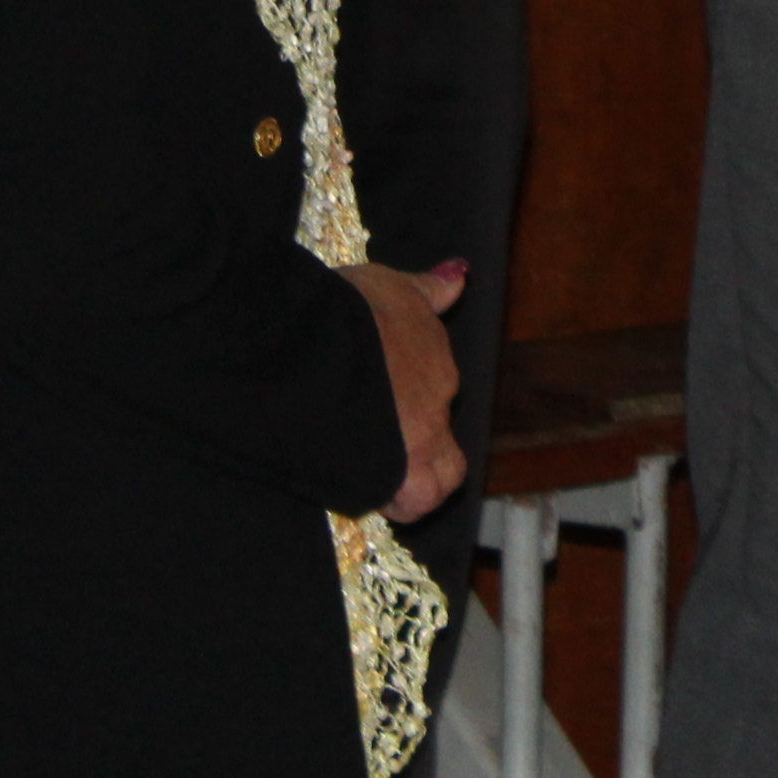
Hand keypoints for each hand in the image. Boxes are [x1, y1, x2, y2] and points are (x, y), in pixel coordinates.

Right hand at [349, 257, 466, 524]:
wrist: (316, 352)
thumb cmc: (344, 311)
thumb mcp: (388, 284)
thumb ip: (427, 289)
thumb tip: (461, 276)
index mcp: (432, 348)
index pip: (435, 378)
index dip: (409, 392)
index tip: (383, 398)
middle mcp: (438, 391)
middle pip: (437, 421)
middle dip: (412, 431)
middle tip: (371, 436)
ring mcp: (424, 434)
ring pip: (443, 466)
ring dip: (420, 472)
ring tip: (381, 473)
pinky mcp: (404, 472)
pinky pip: (420, 498)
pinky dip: (405, 501)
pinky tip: (379, 495)